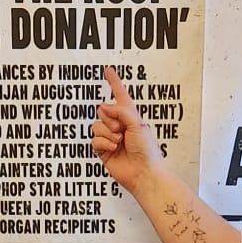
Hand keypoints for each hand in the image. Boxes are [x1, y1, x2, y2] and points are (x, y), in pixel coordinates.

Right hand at [90, 65, 160, 194]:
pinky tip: (113, 148)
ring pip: (97, 125)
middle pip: (103, 111)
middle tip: (121, 130)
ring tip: (119, 141)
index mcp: (130, 116)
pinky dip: (104, 143)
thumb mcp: (137, 123)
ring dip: (107, 133)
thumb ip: (120, 111)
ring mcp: (110, 137)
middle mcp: (119, 124)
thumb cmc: (146, 150)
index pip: (120, 95)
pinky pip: (94, 139)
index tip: (108, 70)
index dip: (114, 82)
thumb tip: (104, 106)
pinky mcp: (103, 149)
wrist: (143, 172)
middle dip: (110, 119)